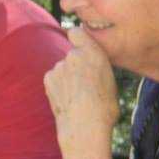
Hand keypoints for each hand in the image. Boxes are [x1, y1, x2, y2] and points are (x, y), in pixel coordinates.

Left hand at [43, 27, 118, 158]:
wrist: (85, 126)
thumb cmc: (105, 107)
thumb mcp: (110, 80)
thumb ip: (97, 65)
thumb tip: (90, 65)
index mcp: (94, 53)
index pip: (77, 32)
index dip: (78, 38)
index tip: (80, 45)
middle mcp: (74, 55)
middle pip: (71, 54)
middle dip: (75, 64)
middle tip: (84, 83)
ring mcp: (58, 66)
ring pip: (62, 68)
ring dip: (66, 76)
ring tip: (76, 95)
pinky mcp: (48, 77)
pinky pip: (54, 77)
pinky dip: (58, 85)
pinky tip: (66, 98)